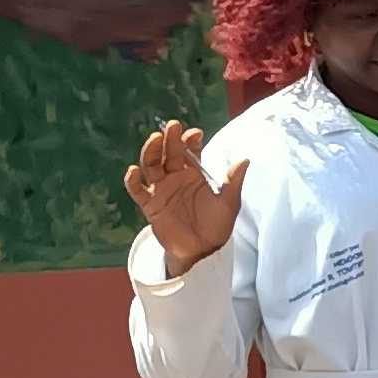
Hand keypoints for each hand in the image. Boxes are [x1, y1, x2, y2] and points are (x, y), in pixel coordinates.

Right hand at [126, 121, 247, 278]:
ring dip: (151, 152)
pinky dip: (133, 181)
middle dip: (170, 139)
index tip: (195, 133)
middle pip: (169, 154)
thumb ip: (233, 182)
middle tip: (172, 126)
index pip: (190, 151)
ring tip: (154, 139)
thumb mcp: (229, 203)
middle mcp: (175, 178)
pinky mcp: (150, 205)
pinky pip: (137, 191)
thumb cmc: (216, 226)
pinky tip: (133, 171)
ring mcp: (161, 190)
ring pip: (151, 166)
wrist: (203, 251)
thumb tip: (245, 159)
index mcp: (194, 174)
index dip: (190, 141)